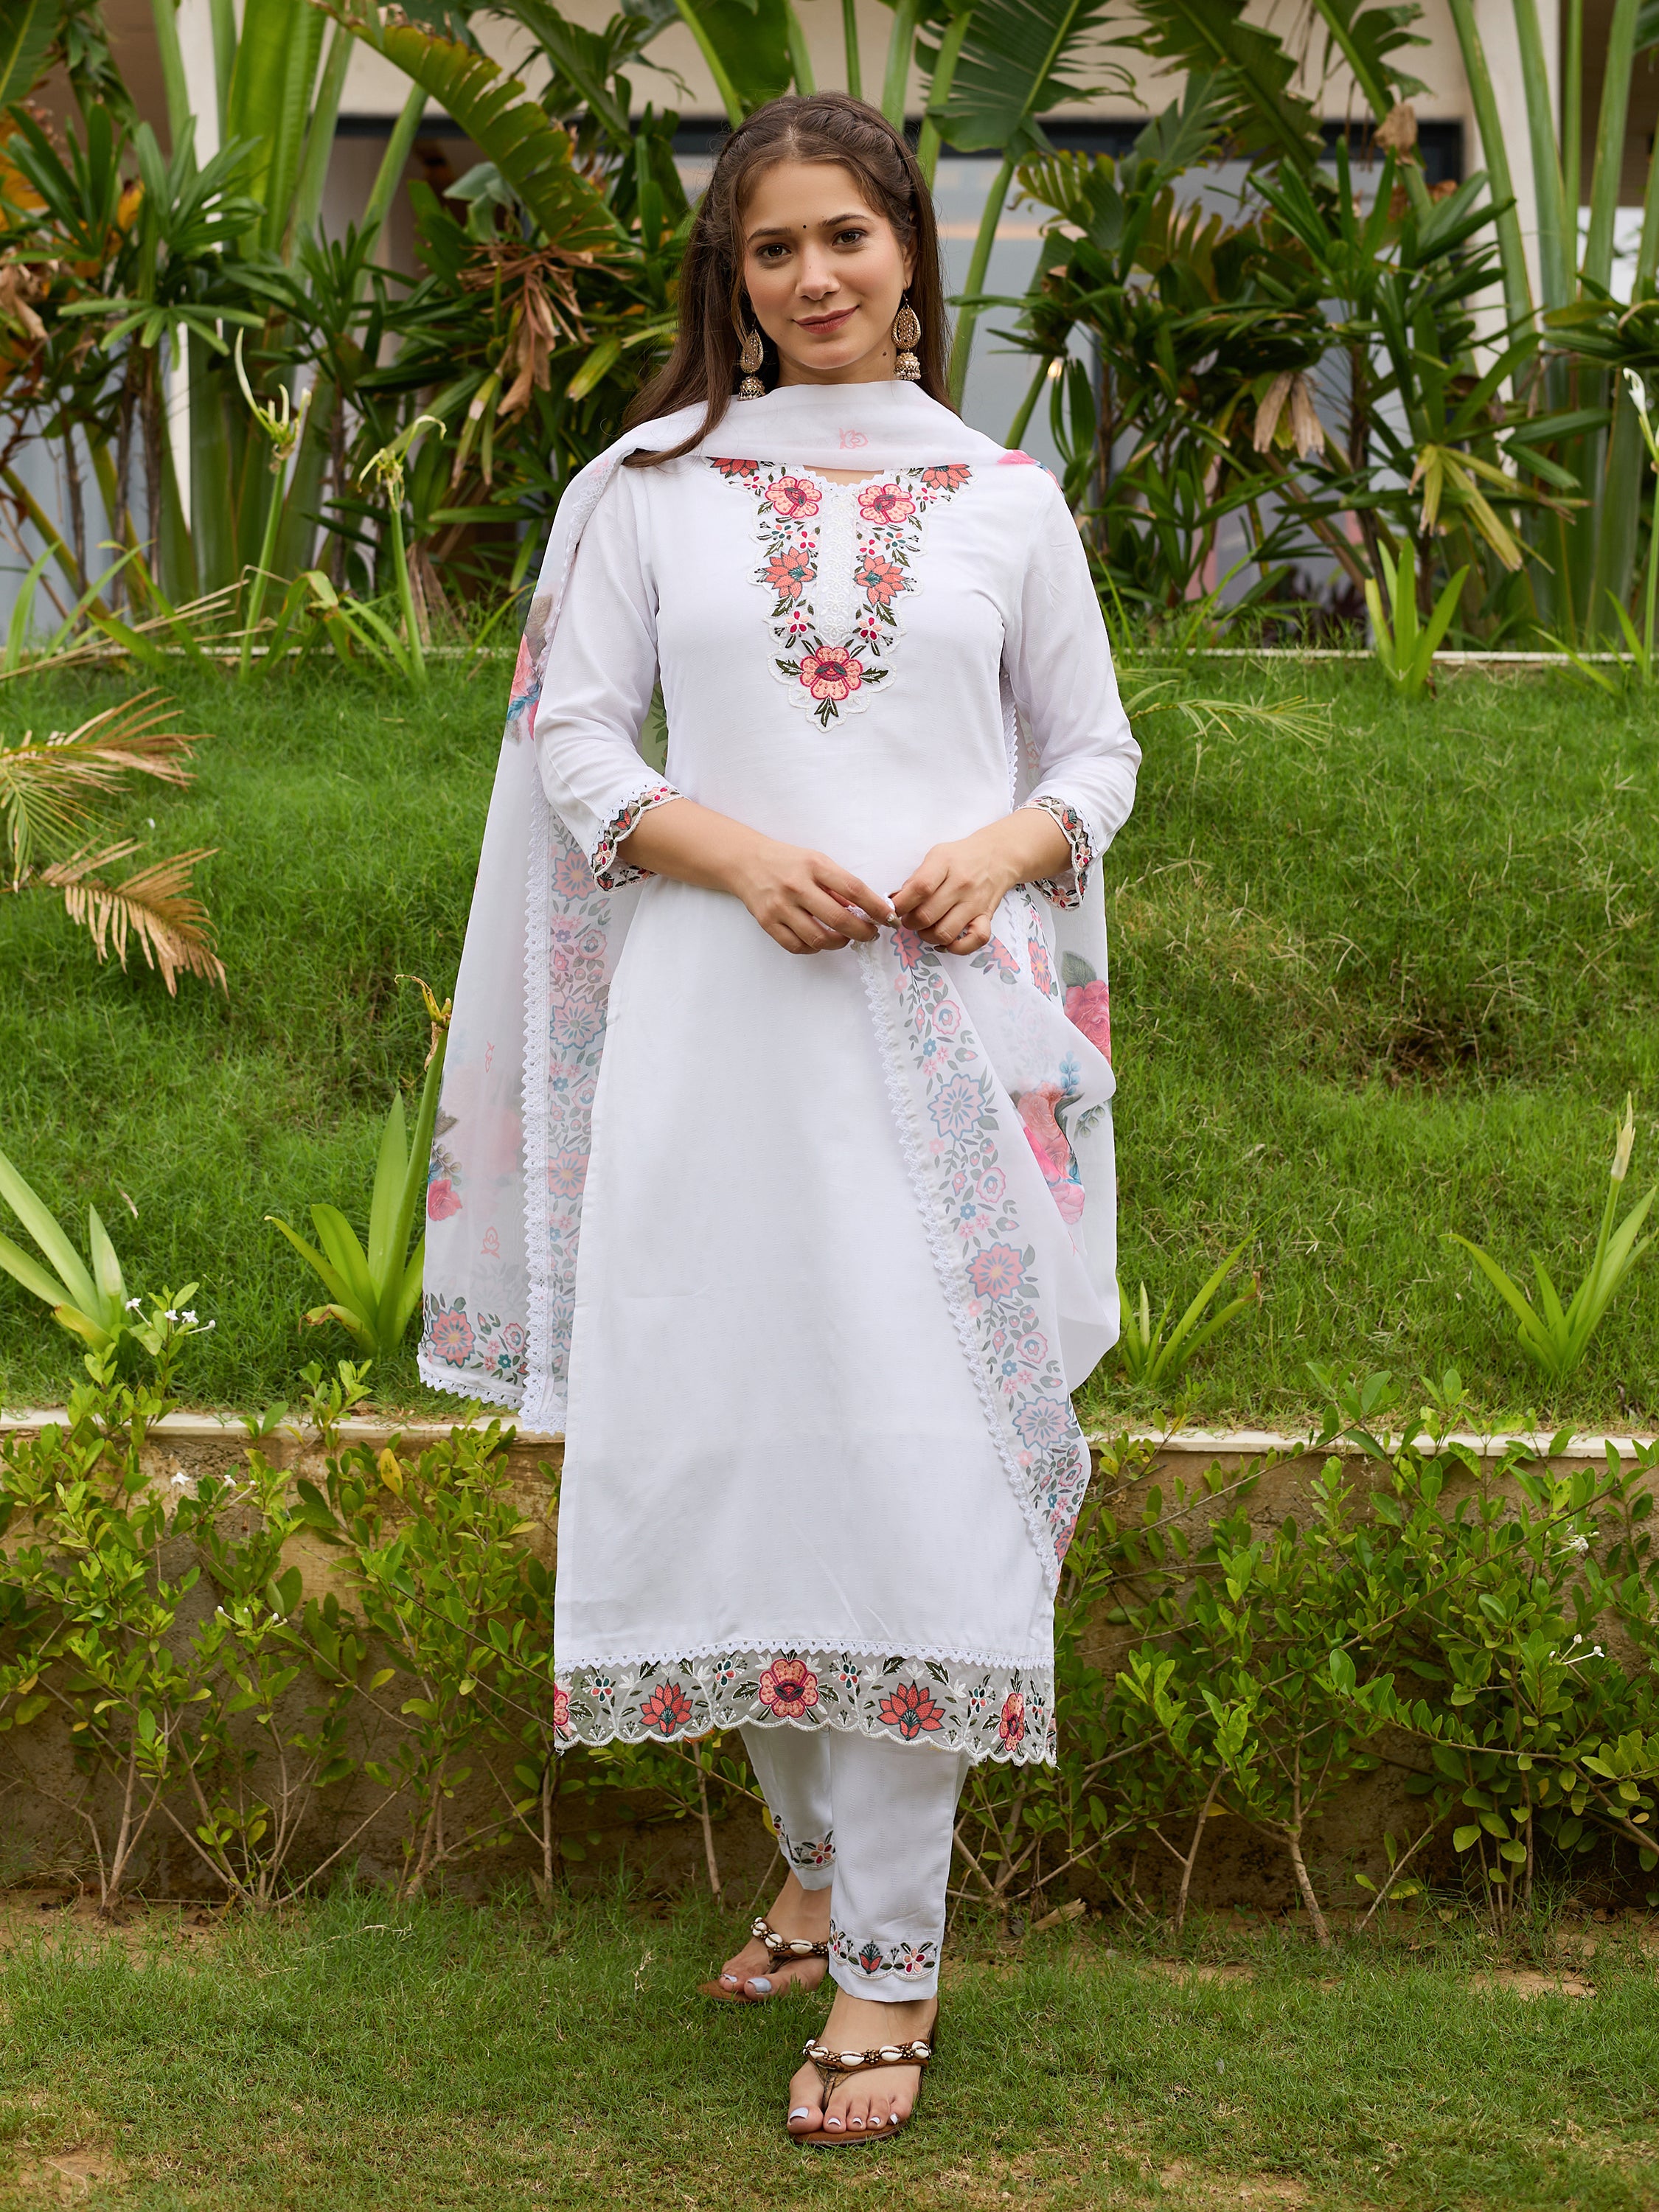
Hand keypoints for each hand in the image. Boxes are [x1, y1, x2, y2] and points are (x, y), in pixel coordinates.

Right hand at [727, 835, 893, 955]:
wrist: (746, 862)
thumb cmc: (788, 862)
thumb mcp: (817, 862)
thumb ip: (839, 885)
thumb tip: (866, 910)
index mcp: (814, 866)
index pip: (853, 889)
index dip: (875, 907)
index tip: (889, 918)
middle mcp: (797, 886)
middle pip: (838, 918)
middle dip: (862, 931)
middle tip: (871, 934)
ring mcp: (780, 906)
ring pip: (818, 938)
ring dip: (839, 943)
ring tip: (845, 938)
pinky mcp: (767, 922)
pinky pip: (797, 946)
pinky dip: (814, 948)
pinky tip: (820, 941)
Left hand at [888, 826, 1017, 955]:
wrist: (997, 856)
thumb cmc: (961, 857)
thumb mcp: (936, 855)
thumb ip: (917, 878)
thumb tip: (897, 901)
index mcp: (945, 864)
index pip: (919, 889)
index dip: (901, 904)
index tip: (894, 909)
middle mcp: (961, 884)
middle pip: (927, 915)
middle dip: (910, 922)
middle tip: (909, 919)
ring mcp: (975, 902)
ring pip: (944, 932)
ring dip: (927, 936)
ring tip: (925, 929)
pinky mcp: (987, 916)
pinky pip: (975, 940)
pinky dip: (959, 947)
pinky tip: (947, 942)